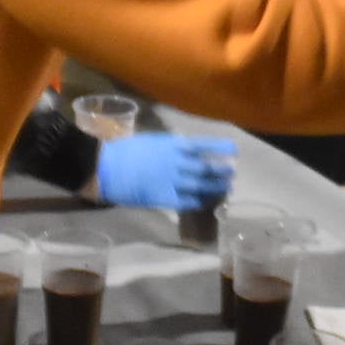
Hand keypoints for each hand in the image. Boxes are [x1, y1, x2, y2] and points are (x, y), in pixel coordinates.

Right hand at [94, 133, 236, 209]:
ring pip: (201, 185)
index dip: (221, 148)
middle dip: (222, 171)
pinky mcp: (165, 197)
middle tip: (232, 173)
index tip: (234, 150)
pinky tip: (205, 202)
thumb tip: (189, 151)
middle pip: (207, 168)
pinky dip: (199, 201)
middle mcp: (177, 162)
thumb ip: (172, 147)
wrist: (109, 168)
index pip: (204, 145)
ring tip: (226, 189)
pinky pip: (187, 201)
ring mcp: (172, 181)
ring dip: (216, 187)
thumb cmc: (128, 151)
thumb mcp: (153, 142)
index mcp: (173, 145)